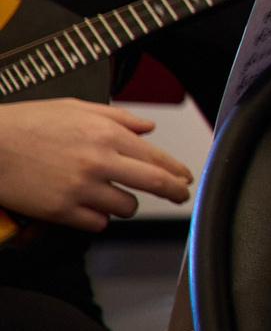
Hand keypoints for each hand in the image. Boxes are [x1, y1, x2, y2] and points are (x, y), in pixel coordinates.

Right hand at [0, 99, 193, 229]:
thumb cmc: (25, 124)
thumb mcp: (74, 107)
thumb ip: (117, 117)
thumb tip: (147, 127)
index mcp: (106, 134)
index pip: (157, 157)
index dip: (177, 171)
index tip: (185, 178)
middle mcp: (99, 161)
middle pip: (155, 184)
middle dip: (174, 192)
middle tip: (180, 196)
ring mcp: (81, 188)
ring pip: (127, 207)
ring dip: (125, 204)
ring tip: (112, 195)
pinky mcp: (62, 210)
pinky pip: (97, 223)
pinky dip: (97, 217)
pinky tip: (88, 206)